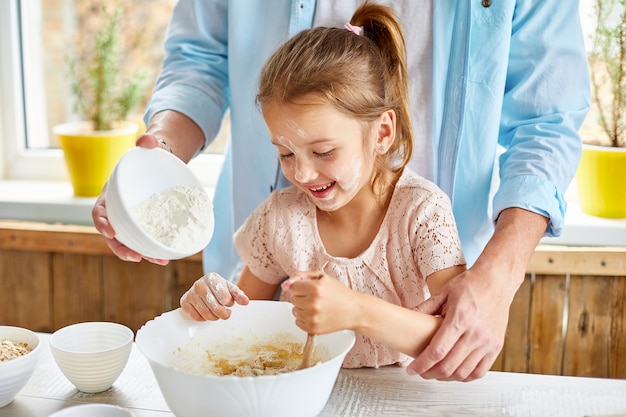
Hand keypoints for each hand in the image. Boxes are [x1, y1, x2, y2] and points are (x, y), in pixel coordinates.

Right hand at [91, 133, 168, 264]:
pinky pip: (145, 240)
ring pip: (130, 241)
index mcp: (111, 193)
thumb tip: (147, 140)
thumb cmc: (150, 155)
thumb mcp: (148, 147)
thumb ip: (147, 142)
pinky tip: (165, 257)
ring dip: (141, 253)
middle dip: (120, 248)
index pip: (99, 211)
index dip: (101, 222)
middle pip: (113, 233)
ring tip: (158, 260)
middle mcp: (119, 209)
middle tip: (134, 257)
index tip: (109, 231)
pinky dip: (153, 250)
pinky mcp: (146, 224)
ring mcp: (132, 219)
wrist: (163, 162)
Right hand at [181, 272, 249, 320]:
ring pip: (205, 314)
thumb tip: (245, 302)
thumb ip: (239, 295)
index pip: (224, 297)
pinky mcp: (184, 302)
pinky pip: (196, 317)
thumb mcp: (230, 289)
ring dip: (214, 317)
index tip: (229, 303)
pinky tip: (206, 312)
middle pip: (215, 307)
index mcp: (211, 278)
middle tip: (226, 313)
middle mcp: (199, 284)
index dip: (229, 303)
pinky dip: (203, 318)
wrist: (205, 287)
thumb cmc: (219, 289)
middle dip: (223, 313)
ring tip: (217, 313)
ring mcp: (190, 293)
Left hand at [282, 270, 355, 333]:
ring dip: (302, 308)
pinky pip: (298, 322)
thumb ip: (301, 276)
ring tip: (317, 306)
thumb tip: (285, 284)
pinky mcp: (313, 329)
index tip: (310, 289)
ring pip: (294, 311)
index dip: (301, 287)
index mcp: (314, 288)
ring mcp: (312, 318)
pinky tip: (316, 315)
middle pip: (292, 299)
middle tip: (316, 298)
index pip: (292, 287)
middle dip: (301, 297)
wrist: (354, 310)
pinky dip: (304, 319)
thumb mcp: (322, 277)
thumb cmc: (339, 292)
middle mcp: (312, 303)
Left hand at [406, 267, 510, 381]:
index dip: (421, 364)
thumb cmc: (470, 284)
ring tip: (435, 373)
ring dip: (446, 378)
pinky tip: (454, 372)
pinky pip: (479, 372)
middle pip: (448, 366)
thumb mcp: (443, 292)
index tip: (411, 369)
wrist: (496, 281)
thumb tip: (405, 317)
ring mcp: (488, 342)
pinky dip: (464, 377)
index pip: (437, 351)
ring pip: (463, 373)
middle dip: (430, 373)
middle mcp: (476, 334)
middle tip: (420, 372)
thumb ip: (424, 308)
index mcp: (460, 319)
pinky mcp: (496, 347)